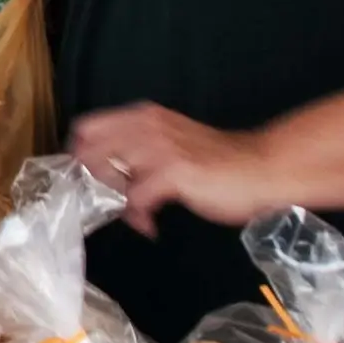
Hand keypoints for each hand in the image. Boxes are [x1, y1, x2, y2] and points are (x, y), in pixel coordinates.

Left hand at [68, 103, 278, 238]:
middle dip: (91, 183)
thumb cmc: (219, 163)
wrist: (264, 168)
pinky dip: (138, 219)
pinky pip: (133, 200)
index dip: (80, 157)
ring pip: (106, 175)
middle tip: (109, 203)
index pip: (87, 128)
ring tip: (136, 215)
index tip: (88, 182)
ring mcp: (159, 148)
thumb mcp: (172, 146)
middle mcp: (146, 126)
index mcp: (144, 116)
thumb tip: (108, 176)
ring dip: (114, 202)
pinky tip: (152, 226)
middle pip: (87, 152)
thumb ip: (141, 153)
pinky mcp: (172, 172)